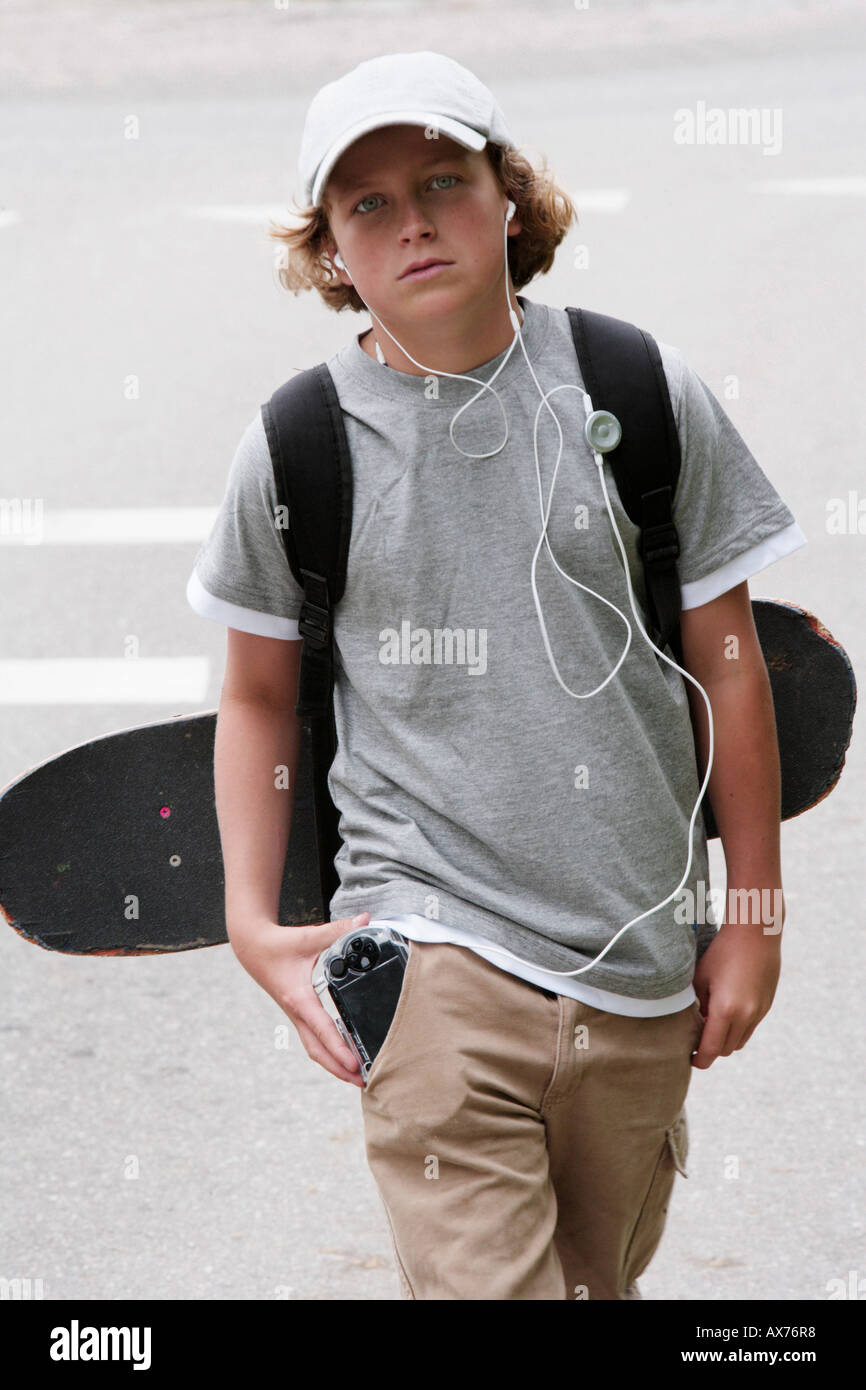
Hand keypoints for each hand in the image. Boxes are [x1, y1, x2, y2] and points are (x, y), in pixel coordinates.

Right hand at [227, 910, 373, 1086]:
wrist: (252, 948)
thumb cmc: (279, 945)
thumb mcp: (309, 936)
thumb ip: (339, 930)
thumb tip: (365, 920)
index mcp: (299, 998)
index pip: (322, 1029)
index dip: (339, 1048)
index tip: (355, 1064)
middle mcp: (297, 1012)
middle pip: (317, 1050)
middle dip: (339, 1069)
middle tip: (363, 1082)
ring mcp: (296, 1015)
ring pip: (314, 1048)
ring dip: (333, 1064)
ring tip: (356, 1077)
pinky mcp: (298, 1012)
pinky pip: (313, 1039)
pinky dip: (328, 1051)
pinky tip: (342, 1054)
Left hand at [690, 921, 781, 1068]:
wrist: (755, 933)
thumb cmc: (722, 952)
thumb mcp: (700, 978)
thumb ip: (696, 1007)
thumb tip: (694, 1026)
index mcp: (726, 1011)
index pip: (712, 1050)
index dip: (700, 1060)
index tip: (690, 1060)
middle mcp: (746, 1016)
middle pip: (726, 1049)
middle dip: (711, 1050)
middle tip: (696, 1041)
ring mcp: (760, 1011)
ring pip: (740, 1041)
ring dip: (726, 1040)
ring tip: (711, 1026)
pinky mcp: (767, 1005)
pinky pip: (751, 1027)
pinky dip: (738, 1028)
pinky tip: (727, 1012)